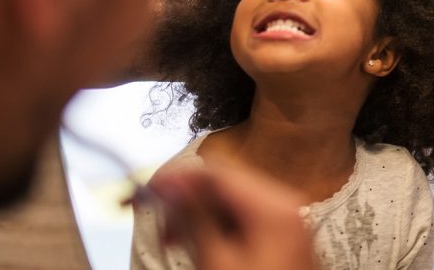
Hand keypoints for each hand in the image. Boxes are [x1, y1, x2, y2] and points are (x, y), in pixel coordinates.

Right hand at [148, 164, 316, 269]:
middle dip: (188, 202)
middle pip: (225, 185)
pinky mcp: (282, 236)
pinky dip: (219, 229)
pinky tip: (200, 247)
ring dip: (199, 218)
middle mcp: (285, 205)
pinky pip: (245, 220)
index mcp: (274, 205)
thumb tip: (172, 186)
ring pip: (232, 203)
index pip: (218, 172)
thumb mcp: (216, 260)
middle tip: (160, 228)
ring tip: (174, 243)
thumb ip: (194, 217)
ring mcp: (287, 220)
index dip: (178, 180)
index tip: (147, 191)